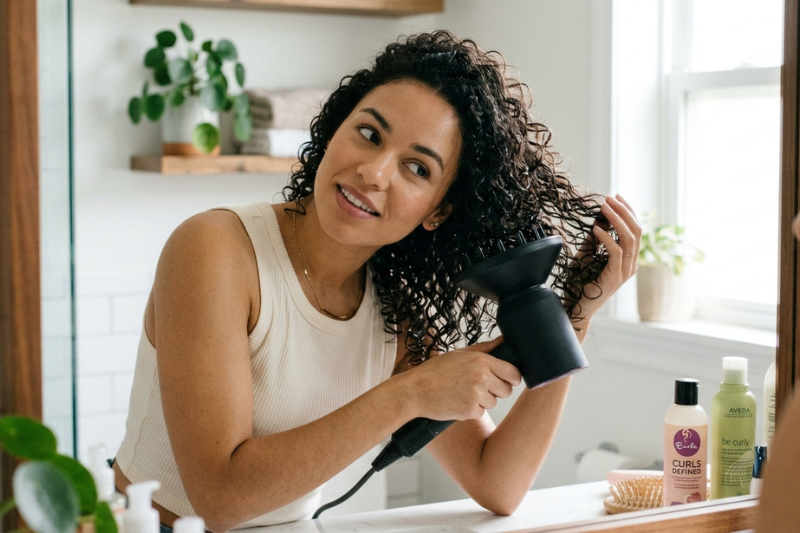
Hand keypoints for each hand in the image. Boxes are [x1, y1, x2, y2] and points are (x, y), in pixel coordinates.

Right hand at [403, 337, 520, 420]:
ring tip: (464, 393)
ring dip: (483, 401)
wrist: (416, 390)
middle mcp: (482, 377)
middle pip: (507, 390)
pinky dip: (472, 410)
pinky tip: (458, 402)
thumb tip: (503, 341)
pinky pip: (481, 412)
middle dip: (497, 391)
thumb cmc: (435, 371)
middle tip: (480, 388)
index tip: (506, 380)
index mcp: (481, 361)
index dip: (511, 378)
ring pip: (494, 402)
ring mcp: (476, 395)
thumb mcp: (459, 354)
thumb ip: (485, 348)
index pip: (513, 373)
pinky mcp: (470, 410)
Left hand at [575, 194, 640, 320]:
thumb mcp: (587, 254)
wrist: (575, 306)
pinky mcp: (616, 277)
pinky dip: (607, 237)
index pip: (635, 229)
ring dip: (617, 220)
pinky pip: (616, 252)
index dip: (628, 211)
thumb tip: (598, 219)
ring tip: (604, 207)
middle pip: (636, 231)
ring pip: (629, 239)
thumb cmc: (580, 282)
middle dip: (623, 211)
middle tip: (609, 198)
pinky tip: (596, 229)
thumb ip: (595, 239)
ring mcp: (625, 272)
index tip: (616, 196)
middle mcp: (631, 264)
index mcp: (628, 258)